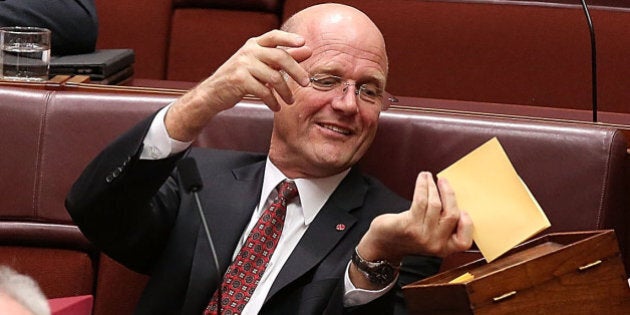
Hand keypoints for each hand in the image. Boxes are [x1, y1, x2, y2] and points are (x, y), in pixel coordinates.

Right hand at [165, 30, 312, 140]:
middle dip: (296, 71)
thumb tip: (307, 51)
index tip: (304, 43)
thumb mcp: (260, 65)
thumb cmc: (240, 78)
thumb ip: (282, 58)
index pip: (274, 36)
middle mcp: (248, 51)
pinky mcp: (239, 80)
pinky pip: (264, 91)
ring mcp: (243, 65)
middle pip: (280, 57)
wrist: (213, 93)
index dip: (289, 38)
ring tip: (290, 101)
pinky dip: (273, 101)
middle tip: (306, 83)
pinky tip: (276, 107)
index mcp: (254, 44)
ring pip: (274, 77)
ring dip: (285, 92)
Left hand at [358, 171, 472, 263]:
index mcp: (444, 248)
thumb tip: (452, 197)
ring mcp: (422, 236)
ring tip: (428, 177)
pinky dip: (423, 186)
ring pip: (435, 204)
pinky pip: (421, 201)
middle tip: (443, 181)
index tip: (463, 208)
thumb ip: (443, 225)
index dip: (467, 224)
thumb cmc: (409, 234)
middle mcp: (435, 244)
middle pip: (451, 215)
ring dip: (432, 186)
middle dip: (449, 194)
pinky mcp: (408, 226)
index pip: (464, 241)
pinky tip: (422, 179)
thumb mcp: (430, 236)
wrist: (384, 244)